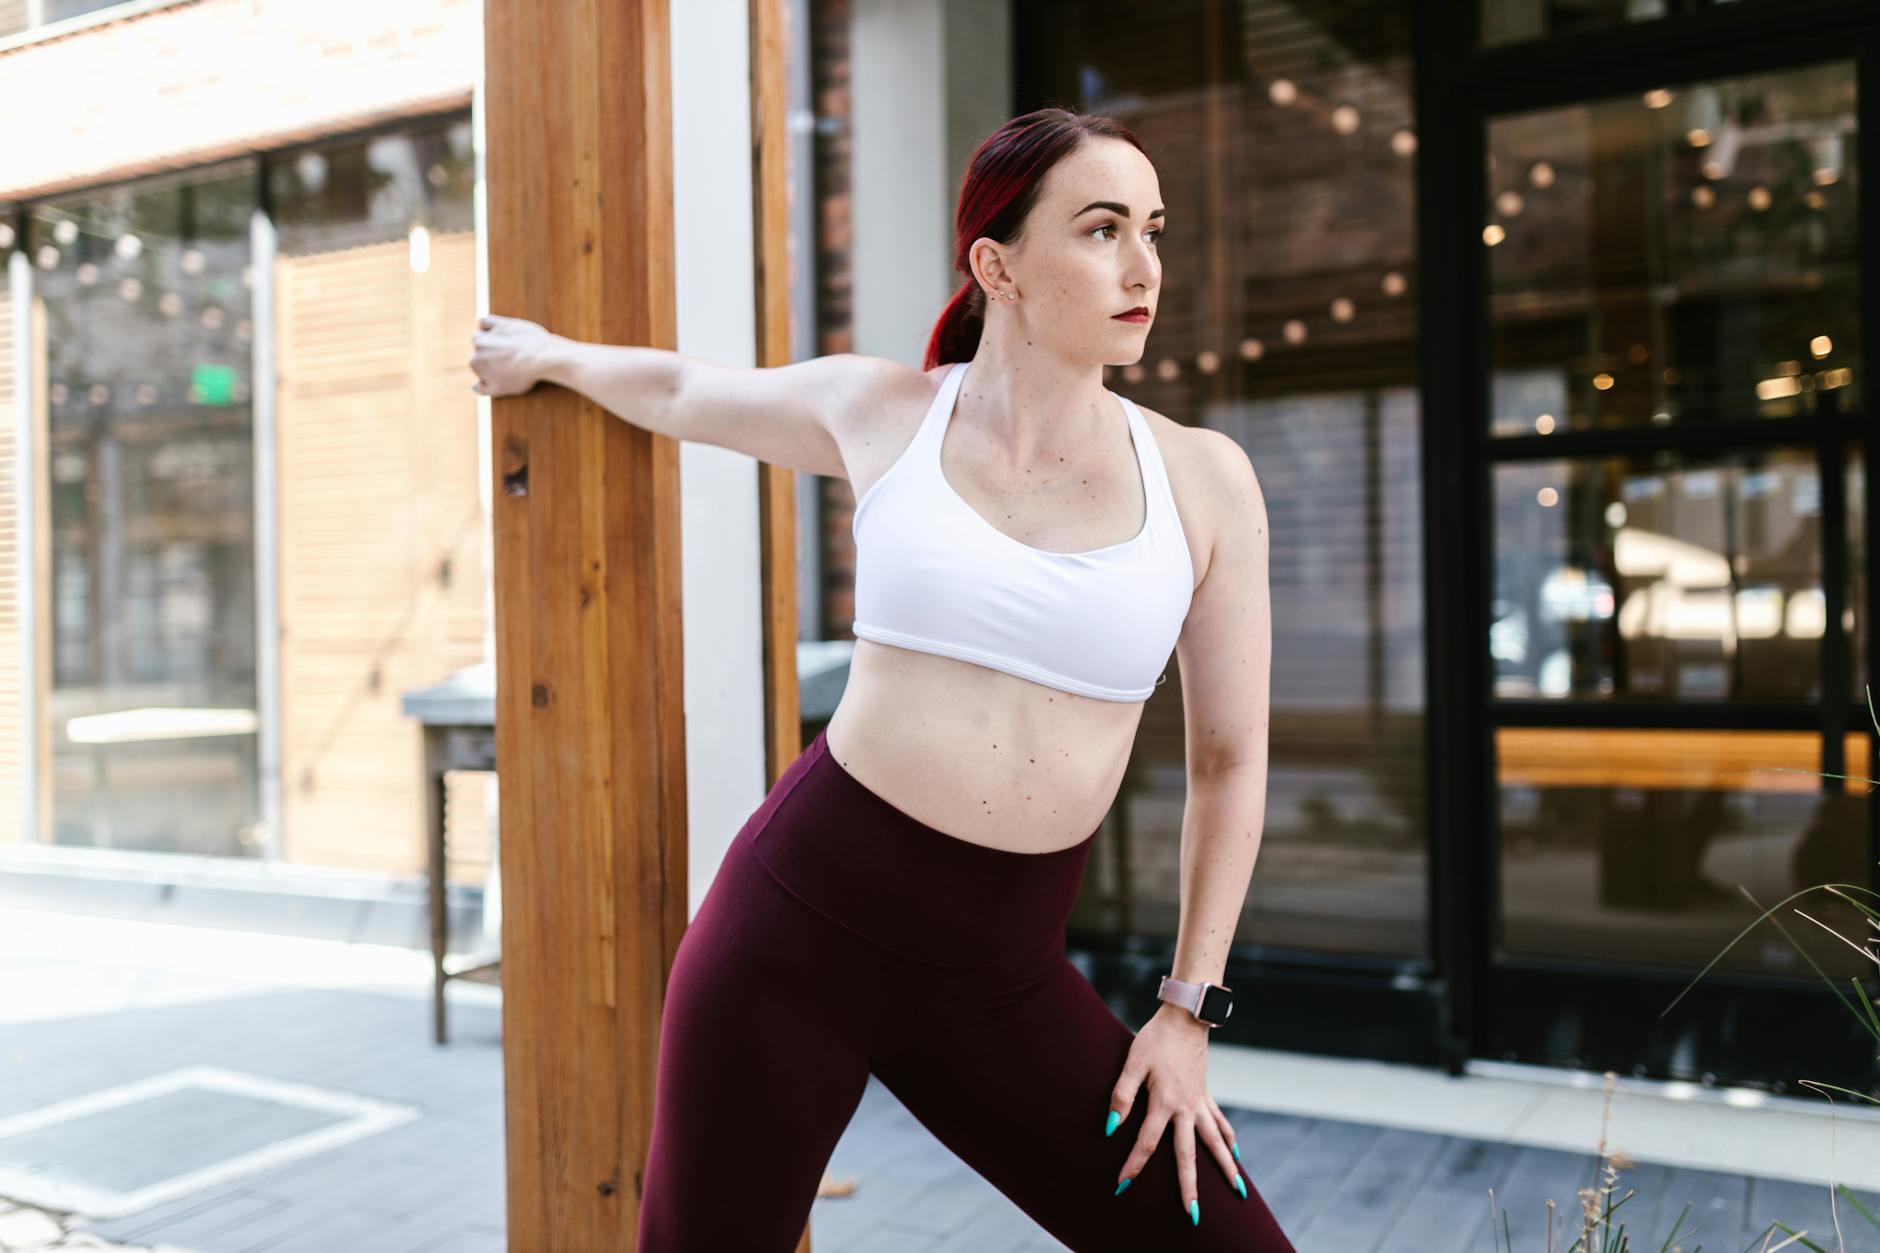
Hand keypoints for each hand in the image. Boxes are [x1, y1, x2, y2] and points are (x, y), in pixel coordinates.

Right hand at [469, 314, 556, 396]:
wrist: (542, 358)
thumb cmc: (522, 376)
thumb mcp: (501, 389)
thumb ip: (482, 389)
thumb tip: (473, 386)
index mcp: (475, 363)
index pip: (476, 366)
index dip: (488, 371)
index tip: (502, 373)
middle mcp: (478, 346)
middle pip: (478, 351)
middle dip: (488, 356)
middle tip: (505, 362)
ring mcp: (489, 334)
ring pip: (479, 336)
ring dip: (486, 341)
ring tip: (502, 348)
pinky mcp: (502, 324)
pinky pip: (485, 321)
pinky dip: (486, 326)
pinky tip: (495, 332)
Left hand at [1105, 1002, 1246, 1225]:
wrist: (1185, 1018)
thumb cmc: (1154, 1040)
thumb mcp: (1132, 1063)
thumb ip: (1122, 1096)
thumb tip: (1112, 1127)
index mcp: (1165, 1103)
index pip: (1147, 1143)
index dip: (1133, 1165)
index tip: (1121, 1186)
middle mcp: (1186, 1109)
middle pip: (1188, 1156)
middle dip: (1189, 1187)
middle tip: (1193, 1216)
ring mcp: (1200, 1104)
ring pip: (1214, 1143)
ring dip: (1224, 1169)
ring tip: (1237, 1193)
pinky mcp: (1206, 1096)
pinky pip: (1220, 1123)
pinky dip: (1227, 1140)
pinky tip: (1235, 1156)